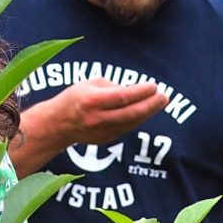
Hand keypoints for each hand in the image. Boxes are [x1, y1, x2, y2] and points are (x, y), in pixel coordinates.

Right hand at [14, 78, 167, 166]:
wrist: (58, 125)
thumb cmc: (74, 99)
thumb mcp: (89, 84)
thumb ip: (112, 86)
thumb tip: (134, 90)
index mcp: (92, 100)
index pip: (122, 97)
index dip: (140, 92)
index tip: (153, 85)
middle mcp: (97, 118)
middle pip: (131, 113)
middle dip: (150, 104)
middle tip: (165, 96)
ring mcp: (102, 131)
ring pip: (132, 122)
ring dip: (149, 112)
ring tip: (161, 102)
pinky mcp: (107, 138)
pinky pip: (127, 127)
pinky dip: (139, 118)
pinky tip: (147, 110)